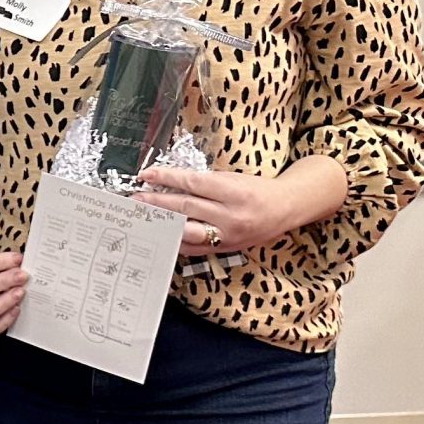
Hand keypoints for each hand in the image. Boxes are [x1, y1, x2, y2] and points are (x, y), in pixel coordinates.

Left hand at [133, 165, 321, 256]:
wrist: (287, 208)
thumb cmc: (258, 189)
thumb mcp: (233, 179)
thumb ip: (205, 184)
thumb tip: (169, 184)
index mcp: (234, 192)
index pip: (192, 183)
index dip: (166, 178)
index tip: (146, 175)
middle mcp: (231, 215)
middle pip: (185, 207)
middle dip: (156, 202)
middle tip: (135, 198)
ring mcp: (228, 235)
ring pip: (187, 229)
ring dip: (161, 223)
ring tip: (142, 216)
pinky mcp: (226, 248)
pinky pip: (194, 248)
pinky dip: (175, 241)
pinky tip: (160, 234)